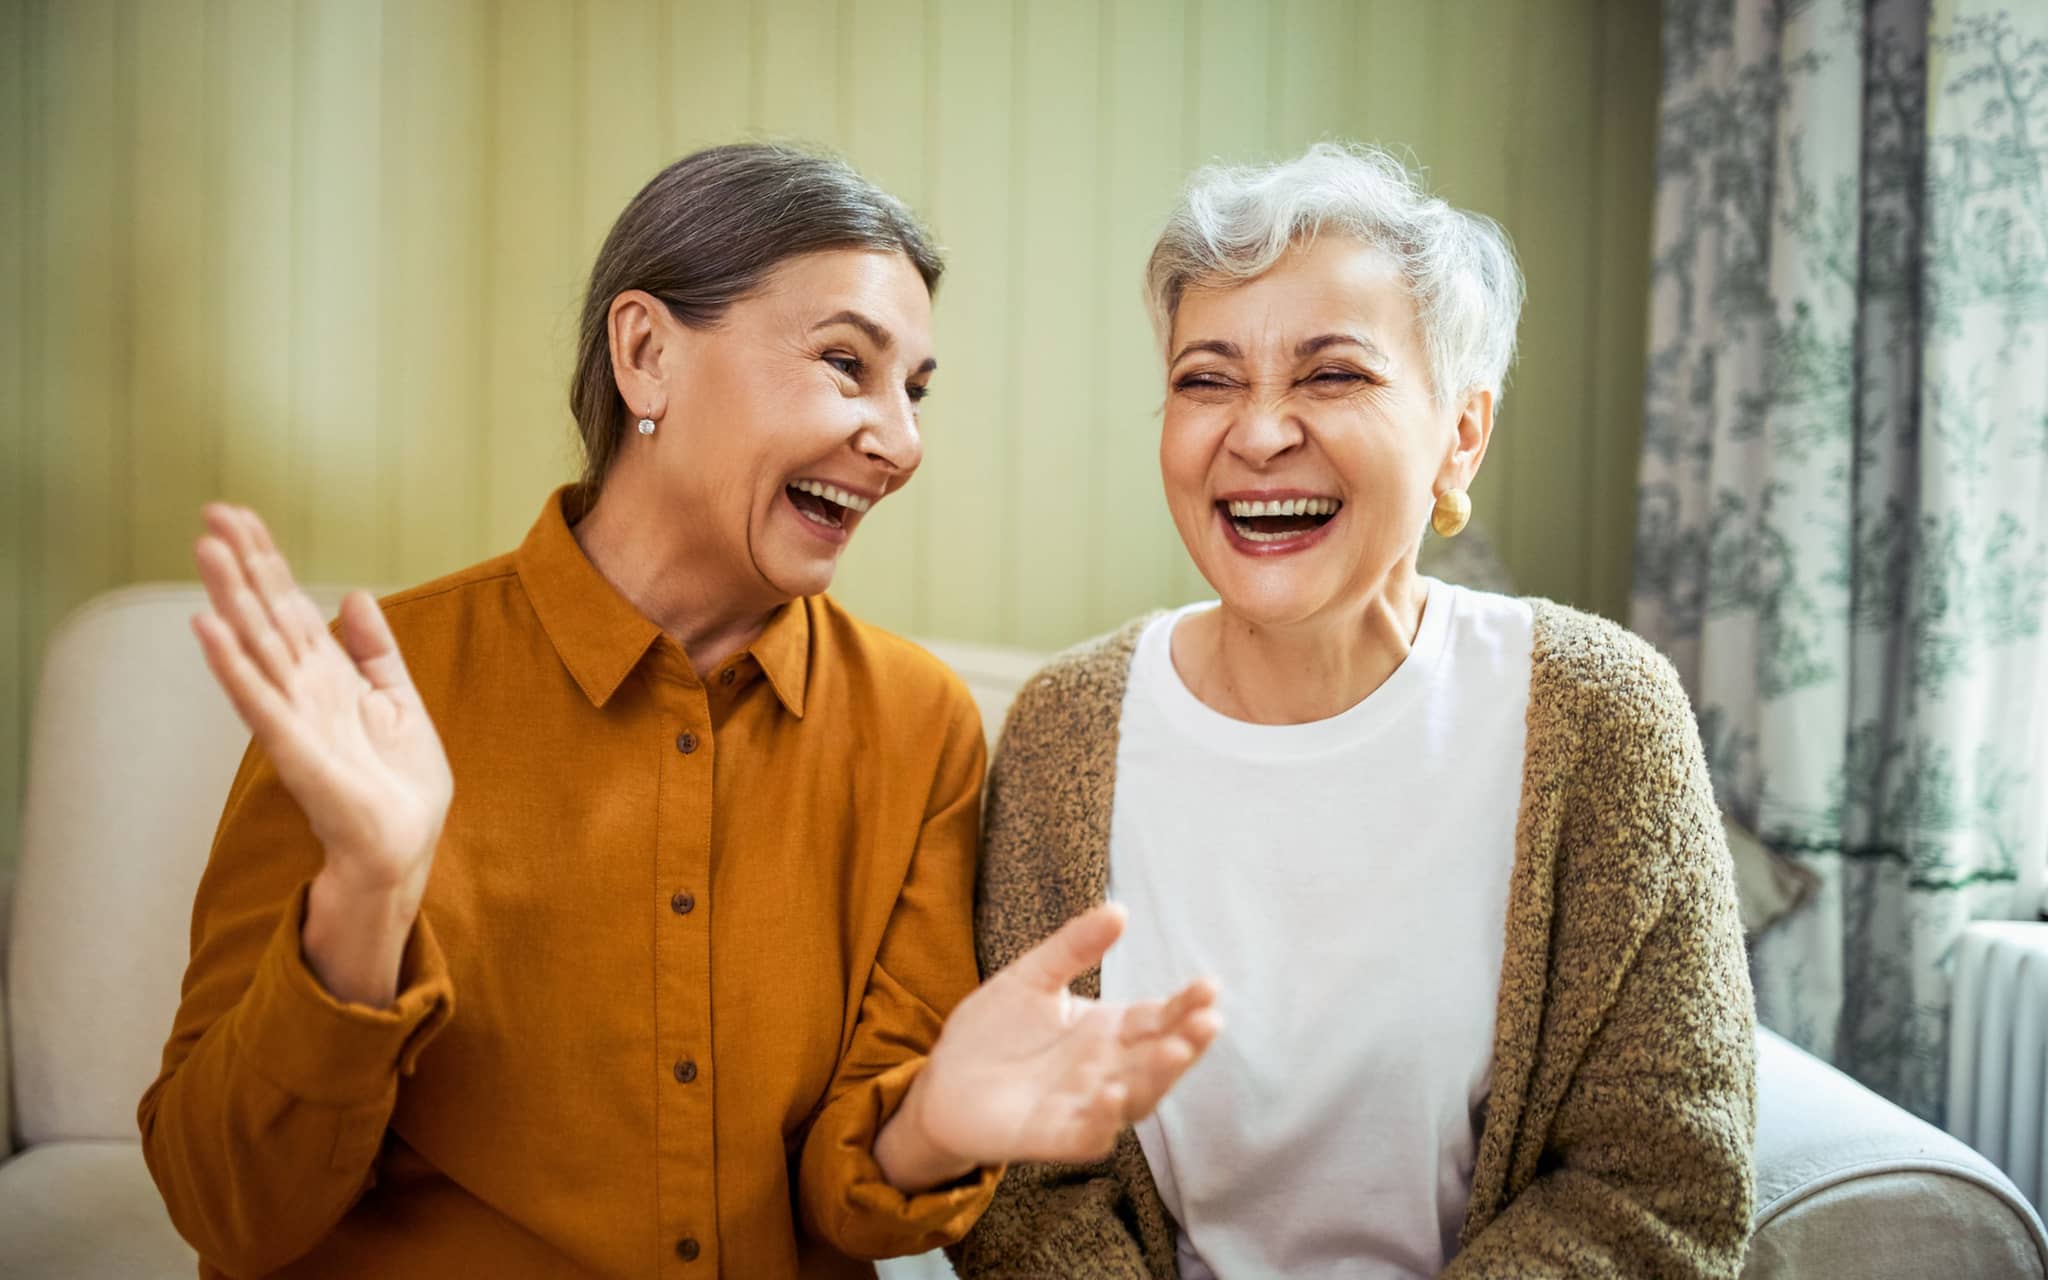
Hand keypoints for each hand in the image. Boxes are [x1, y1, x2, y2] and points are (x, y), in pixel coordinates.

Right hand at [191, 504, 452, 1003]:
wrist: (405, 844)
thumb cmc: (399, 782)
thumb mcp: (398, 699)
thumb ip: (375, 649)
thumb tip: (352, 596)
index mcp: (327, 675)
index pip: (289, 605)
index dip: (266, 560)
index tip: (240, 516)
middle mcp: (301, 689)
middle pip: (265, 614)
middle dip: (241, 565)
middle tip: (210, 513)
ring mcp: (293, 716)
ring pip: (255, 646)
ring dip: (229, 599)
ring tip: (204, 551)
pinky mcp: (294, 749)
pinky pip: (258, 700)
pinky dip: (233, 664)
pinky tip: (208, 629)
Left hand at [876, 904, 1221, 1189]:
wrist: (943, 1079)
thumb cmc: (994, 1029)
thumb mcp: (1032, 977)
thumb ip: (1073, 947)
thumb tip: (1119, 908)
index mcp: (1108, 1030)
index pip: (1157, 1017)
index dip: (1185, 1005)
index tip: (1210, 986)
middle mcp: (1108, 1069)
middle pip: (1158, 1059)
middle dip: (1186, 1042)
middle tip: (1208, 1021)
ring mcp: (1085, 1106)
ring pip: (1137, 1098)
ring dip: (1157, 1078)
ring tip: (1172, 1051)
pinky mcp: (1054, 1137)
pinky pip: (1090, 1134)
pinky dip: (1104, 1118)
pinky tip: (1112, 1093)